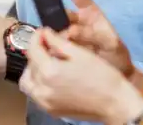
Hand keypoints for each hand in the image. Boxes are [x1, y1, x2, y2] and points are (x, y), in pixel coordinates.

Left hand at [19, 29, 142, 122]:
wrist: (114, 103)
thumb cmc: (101, 76)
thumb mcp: (80, 53)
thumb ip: (57, 41)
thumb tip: (45, 33)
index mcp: (49, 72)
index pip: (32, 49)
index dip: (36, 37)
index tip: (43, 31)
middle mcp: (42, 89)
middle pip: (29, 66)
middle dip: (36, 53)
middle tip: (48, 46)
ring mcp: (45, 103)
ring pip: (28, 82)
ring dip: (34, 70)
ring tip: (49, 63)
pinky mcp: (51, 110)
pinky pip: (36, 94)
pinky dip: (39, 84)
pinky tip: (53, 77)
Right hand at [54, 0, 134, 77]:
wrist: (116, 76)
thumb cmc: (116, 54)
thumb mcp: (110, 43)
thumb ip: (92, 36)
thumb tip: (70, 31)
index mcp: (90, 14)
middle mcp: (77, 22)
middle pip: (60, 13)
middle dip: (52, 16)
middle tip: (48, 27)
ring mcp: (69, 37)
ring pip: (54, 30)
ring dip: (51, 35)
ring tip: (50, 44)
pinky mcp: (64, 50)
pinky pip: (53, 45)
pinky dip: (50, 48)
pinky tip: (49, 52)